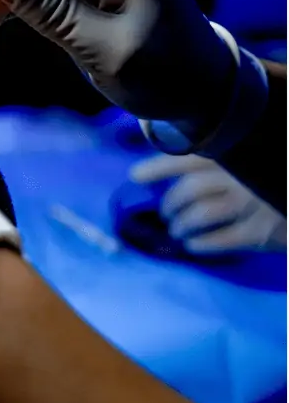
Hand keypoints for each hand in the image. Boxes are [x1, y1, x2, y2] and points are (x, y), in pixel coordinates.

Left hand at [130, 154, 285, 253]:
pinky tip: (192, 245)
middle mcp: (239, 178)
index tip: (135, 175)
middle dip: (170, 203)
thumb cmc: (267, 181)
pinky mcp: (261, 233)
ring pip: (199, 215)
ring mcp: (251, 205)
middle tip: (165, 213)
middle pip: (189, 189)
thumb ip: (216, 160)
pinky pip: (220, 240)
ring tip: (176, 230)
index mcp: (233, 157)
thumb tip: (171, 162)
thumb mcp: (244, 161)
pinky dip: (200, 244)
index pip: (188, 158)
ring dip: (181, 225)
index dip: (158, 166)